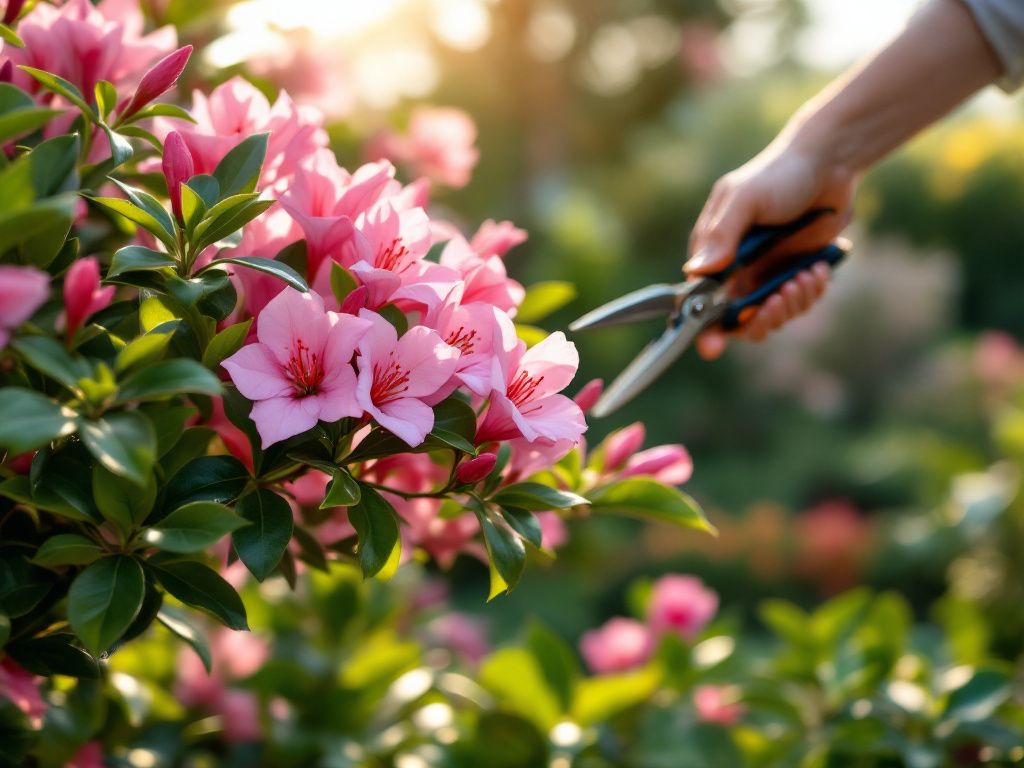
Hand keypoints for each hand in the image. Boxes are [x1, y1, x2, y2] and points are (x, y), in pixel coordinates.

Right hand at [685, 136, 856, 358]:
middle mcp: (736, 271)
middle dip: (760, 318)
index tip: (713, 346)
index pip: (700, 302)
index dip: (704, 329)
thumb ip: (721, 235)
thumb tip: (696, 272)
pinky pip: (798, 304)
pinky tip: (817, 268)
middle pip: (737, 321)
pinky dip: (809, 293)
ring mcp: (765, 275)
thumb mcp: (745, 199)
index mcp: (713, 254)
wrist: (827, 163)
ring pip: (771, 317)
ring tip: (806, 275)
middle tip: (780, 298)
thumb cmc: (778, 174)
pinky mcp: (793, 275)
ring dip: (791, 304)